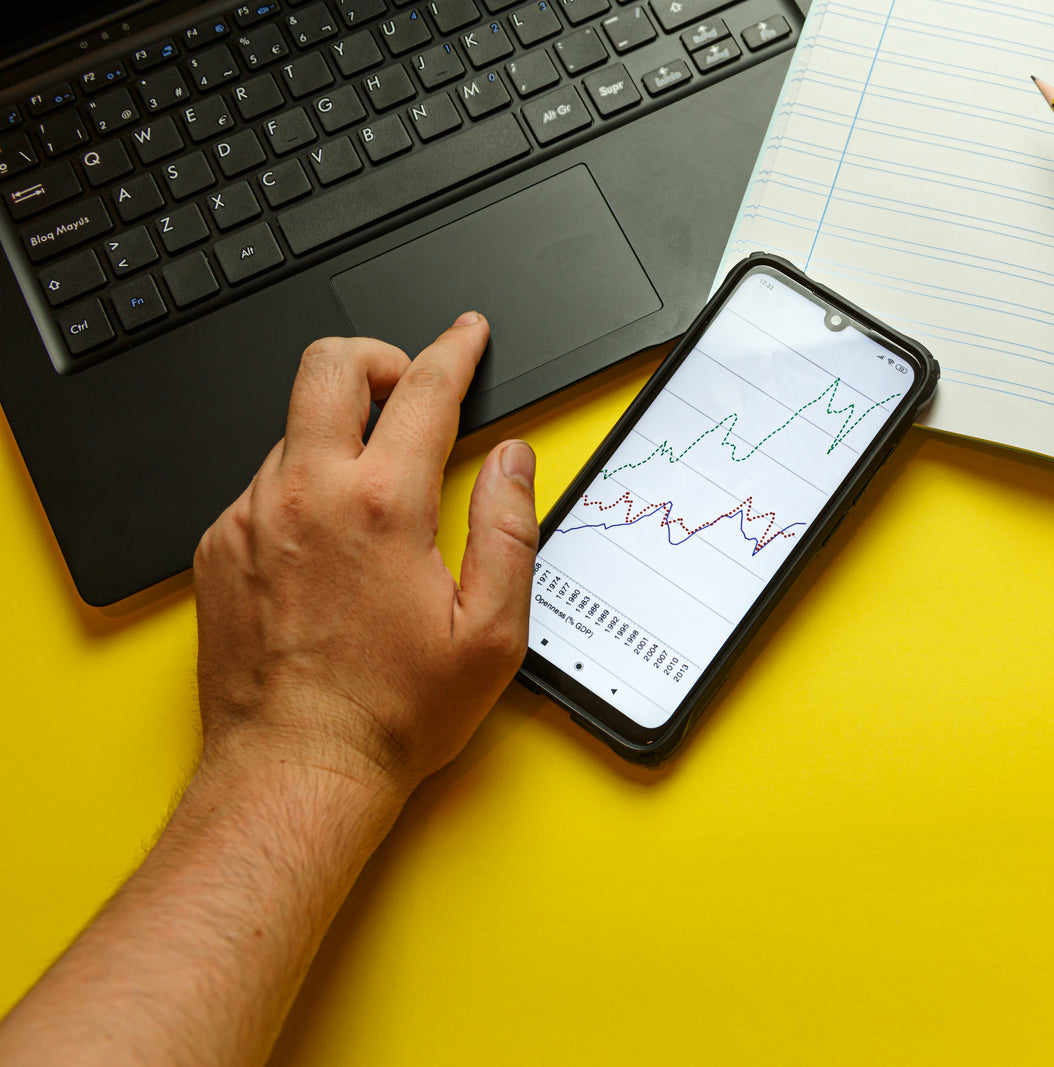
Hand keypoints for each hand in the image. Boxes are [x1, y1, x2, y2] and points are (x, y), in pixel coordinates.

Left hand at [193, 311, 539, 797]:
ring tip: (378, 492)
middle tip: (409, 384)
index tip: (467, 334)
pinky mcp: (217, 549)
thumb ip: (508, 528)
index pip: (423, 390)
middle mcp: (303, 496)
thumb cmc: (392, 713)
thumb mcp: (491, 630)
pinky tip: (332, 542)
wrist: (296, 770)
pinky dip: (303, 486)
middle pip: (328, 366)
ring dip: (339, 432)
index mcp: (379, 506)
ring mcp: (248, 519)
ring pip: (292, 428)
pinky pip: (263, 484)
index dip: (454, 350)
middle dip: (377, 355)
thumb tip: (512, 462)